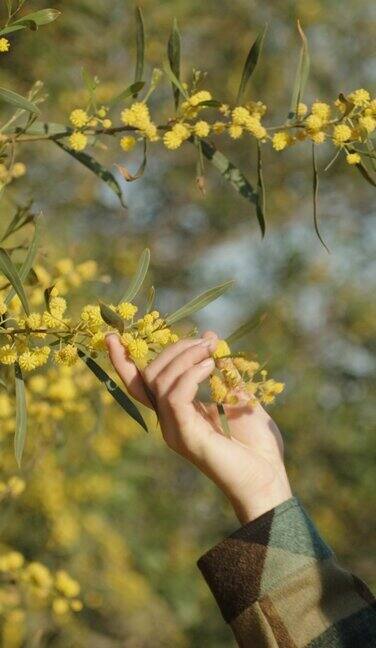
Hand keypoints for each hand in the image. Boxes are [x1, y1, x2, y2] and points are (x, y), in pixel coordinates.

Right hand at [106, 331, 291, 524]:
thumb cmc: (256, 443)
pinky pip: (175, 396)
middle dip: (174, 349)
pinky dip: (191, 374)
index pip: (140, 384)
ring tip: (212, 350)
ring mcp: (174, 430)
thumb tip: (210, 337)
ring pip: (160, 381)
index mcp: (176, 412)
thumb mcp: (238, 395)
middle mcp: (168, 421)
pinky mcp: (185, 436)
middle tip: (207, 341)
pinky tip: (211, 366)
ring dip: (185, 357)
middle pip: (150, 375)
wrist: (268, 478)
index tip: (113, 335)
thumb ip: (223, 370)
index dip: (123, 361)